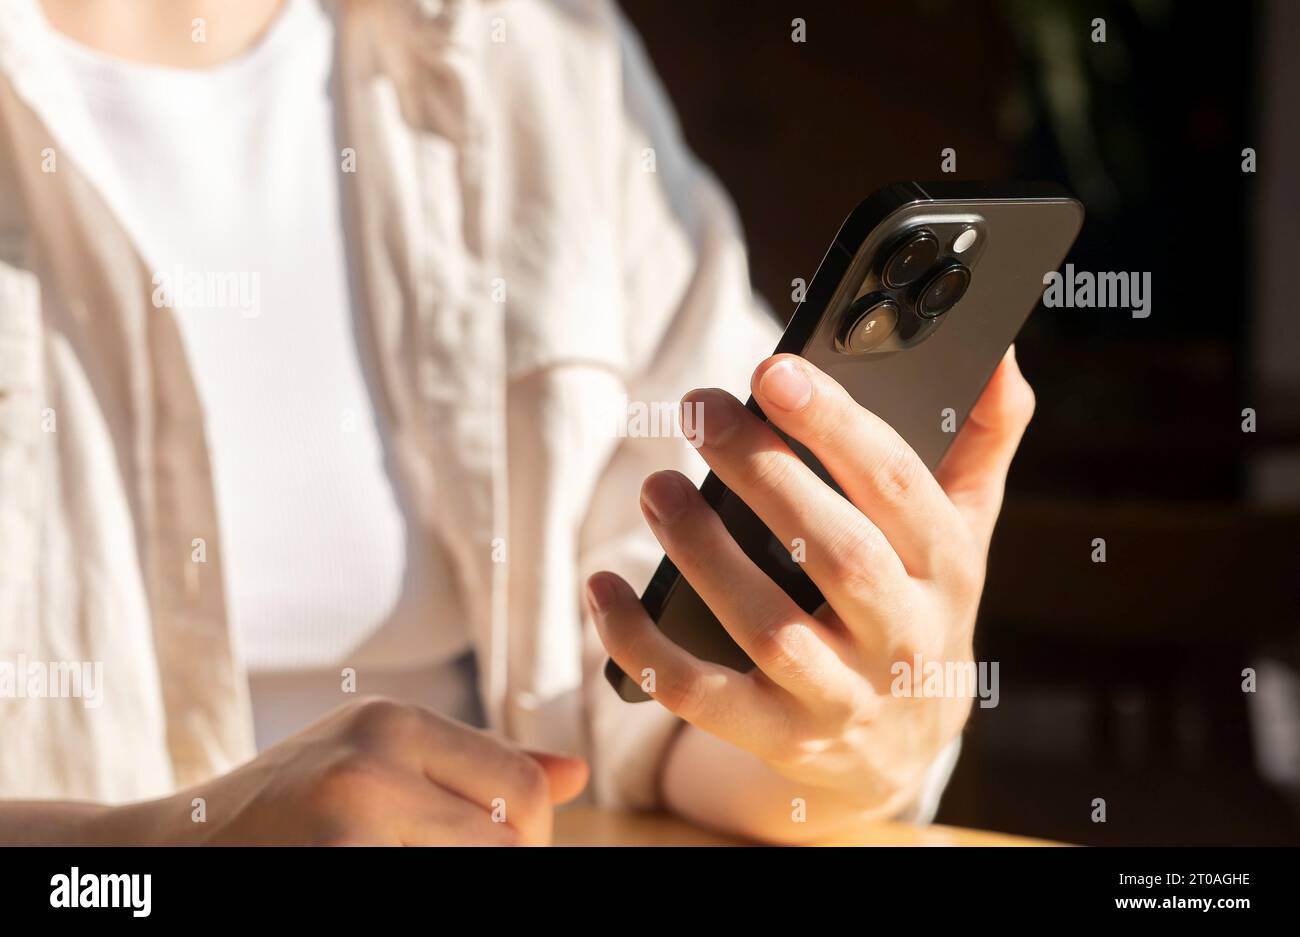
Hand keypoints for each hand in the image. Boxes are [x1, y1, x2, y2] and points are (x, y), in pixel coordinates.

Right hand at [100, 698, 587, 844]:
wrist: (166, 856)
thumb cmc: (282, 814)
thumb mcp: (372, 765)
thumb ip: (474, 767)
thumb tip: (572, 774)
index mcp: (389, 722)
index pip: (518, 788)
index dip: (531, 836)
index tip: (503, 852)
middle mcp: (372, 761)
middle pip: (511, 839)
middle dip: (508, 865)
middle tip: (455, 865)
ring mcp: (348, 822)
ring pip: (480, 870)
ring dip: (467, 880)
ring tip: (413, 863)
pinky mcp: (333, 870)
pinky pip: (421, 890)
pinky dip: (419, 890)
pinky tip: (381, 880)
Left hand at [589, 347, 1033, 814]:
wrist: (899, 747)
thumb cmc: (917, 606)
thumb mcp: (960, 531)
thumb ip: (981, 444)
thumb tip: (1000, 354)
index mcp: (947, 569)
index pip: (897, 487)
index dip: (835, 425)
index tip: (772, 370)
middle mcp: (903, 637)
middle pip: (835, 552)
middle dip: (763, 473)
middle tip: (698, 409)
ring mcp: (840, 694)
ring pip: (767, 625)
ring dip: (702, 551)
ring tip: (655, 487)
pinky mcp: (778, 736)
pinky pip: (700, 695)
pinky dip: (642, 643)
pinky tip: (603, 587)